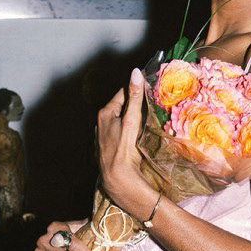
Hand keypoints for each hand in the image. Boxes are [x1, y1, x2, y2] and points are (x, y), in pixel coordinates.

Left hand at [96, 69, 150, 218]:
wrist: (118, 178)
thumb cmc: (124, 148)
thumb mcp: (132, 119)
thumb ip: (135, 96)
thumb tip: (136, 72)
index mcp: (104, 113)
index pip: (122, 93)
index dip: (136, 90)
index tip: (149, 88)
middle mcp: (100, 123)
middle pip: (120, 107)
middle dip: (133, 105)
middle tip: (150, 105)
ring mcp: (102, 136)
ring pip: (119, 121)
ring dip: (130, 119)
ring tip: (144, 120)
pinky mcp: (106, 147)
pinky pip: (117, 133)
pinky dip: (126, 131)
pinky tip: (134, 136)